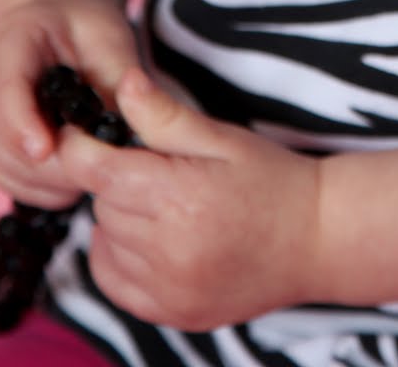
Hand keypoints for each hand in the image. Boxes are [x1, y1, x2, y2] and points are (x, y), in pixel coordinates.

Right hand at [0, 0, 138, 208]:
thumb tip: (133, 128)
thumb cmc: (85, 28)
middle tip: (102, 163)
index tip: (45, 150)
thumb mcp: (110, 37)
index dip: (21, 123)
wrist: (58, 24)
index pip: (6, 87)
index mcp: (12, 40)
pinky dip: (43, 187)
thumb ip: (119, 80)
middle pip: (4, 138)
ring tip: (94, 165)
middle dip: (53, 161)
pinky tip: (73, 174)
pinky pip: (8, 180)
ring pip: (5, 167)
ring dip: (51, 179)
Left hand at [58, 69, 323, 329]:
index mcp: (179, 195)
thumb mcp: (221, 136)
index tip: (85, 133)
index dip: (80, 146)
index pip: (94, 170)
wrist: (317, 239)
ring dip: (119, 218)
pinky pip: (114, 282)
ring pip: (104, 242)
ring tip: (161, 202)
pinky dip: (119, 256)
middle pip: (100, 203)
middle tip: (153, 166)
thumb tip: (121, 84)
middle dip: (115, 178)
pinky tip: (150, 237)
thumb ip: (164, 114)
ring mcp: (170, 289)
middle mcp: (169, 249)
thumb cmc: (271, 178)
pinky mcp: (172, 313)